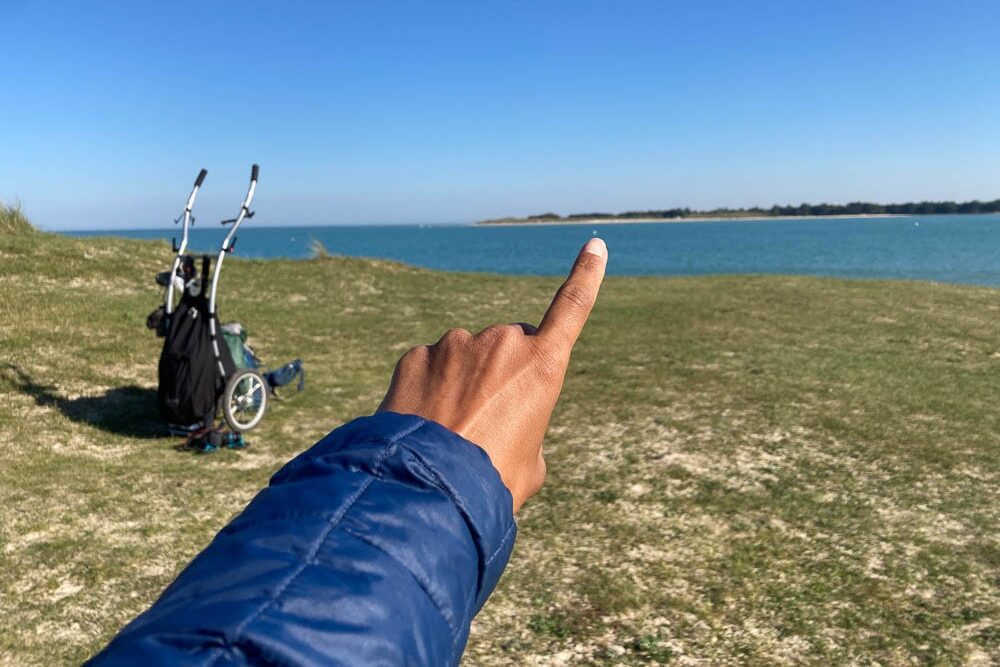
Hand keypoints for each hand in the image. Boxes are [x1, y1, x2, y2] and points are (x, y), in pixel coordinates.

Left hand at [378, 238, 607, 510]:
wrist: (428, 488)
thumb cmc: (491, 482)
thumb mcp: (529, 464)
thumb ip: (525, 430)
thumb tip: (503, 425)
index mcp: (542, 365)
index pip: (572, 308)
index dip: (586, 275)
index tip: (595, 246)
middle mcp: (502, 343)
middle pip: (509, 347)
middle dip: (502, 374)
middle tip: (487, 423)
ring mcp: (456, 344)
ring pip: (466, 358)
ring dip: (463, 384)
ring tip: (452, 431)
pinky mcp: (418, 355)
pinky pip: (431, 367)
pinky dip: (429, 389)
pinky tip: (424, 422)